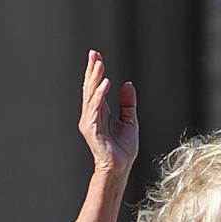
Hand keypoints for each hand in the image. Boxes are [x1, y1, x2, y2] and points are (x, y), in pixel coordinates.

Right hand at [78, 49, 137, 176]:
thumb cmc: (123, 149)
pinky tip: (105, 83)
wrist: (120, 167)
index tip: (96, 56)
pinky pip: (95, 109)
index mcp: (100, 112)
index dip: (95, 72)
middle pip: (90, 88)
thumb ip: (127, 103)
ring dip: (94, 79)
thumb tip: (127, 84)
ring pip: (91, 96)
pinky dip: (99, 95)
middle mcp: (91, 115)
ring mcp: (90, 122)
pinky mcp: (92, 130)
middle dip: (92, 70)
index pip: (95, 88)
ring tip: (99, 64)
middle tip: (93, 53)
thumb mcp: (130, 120)